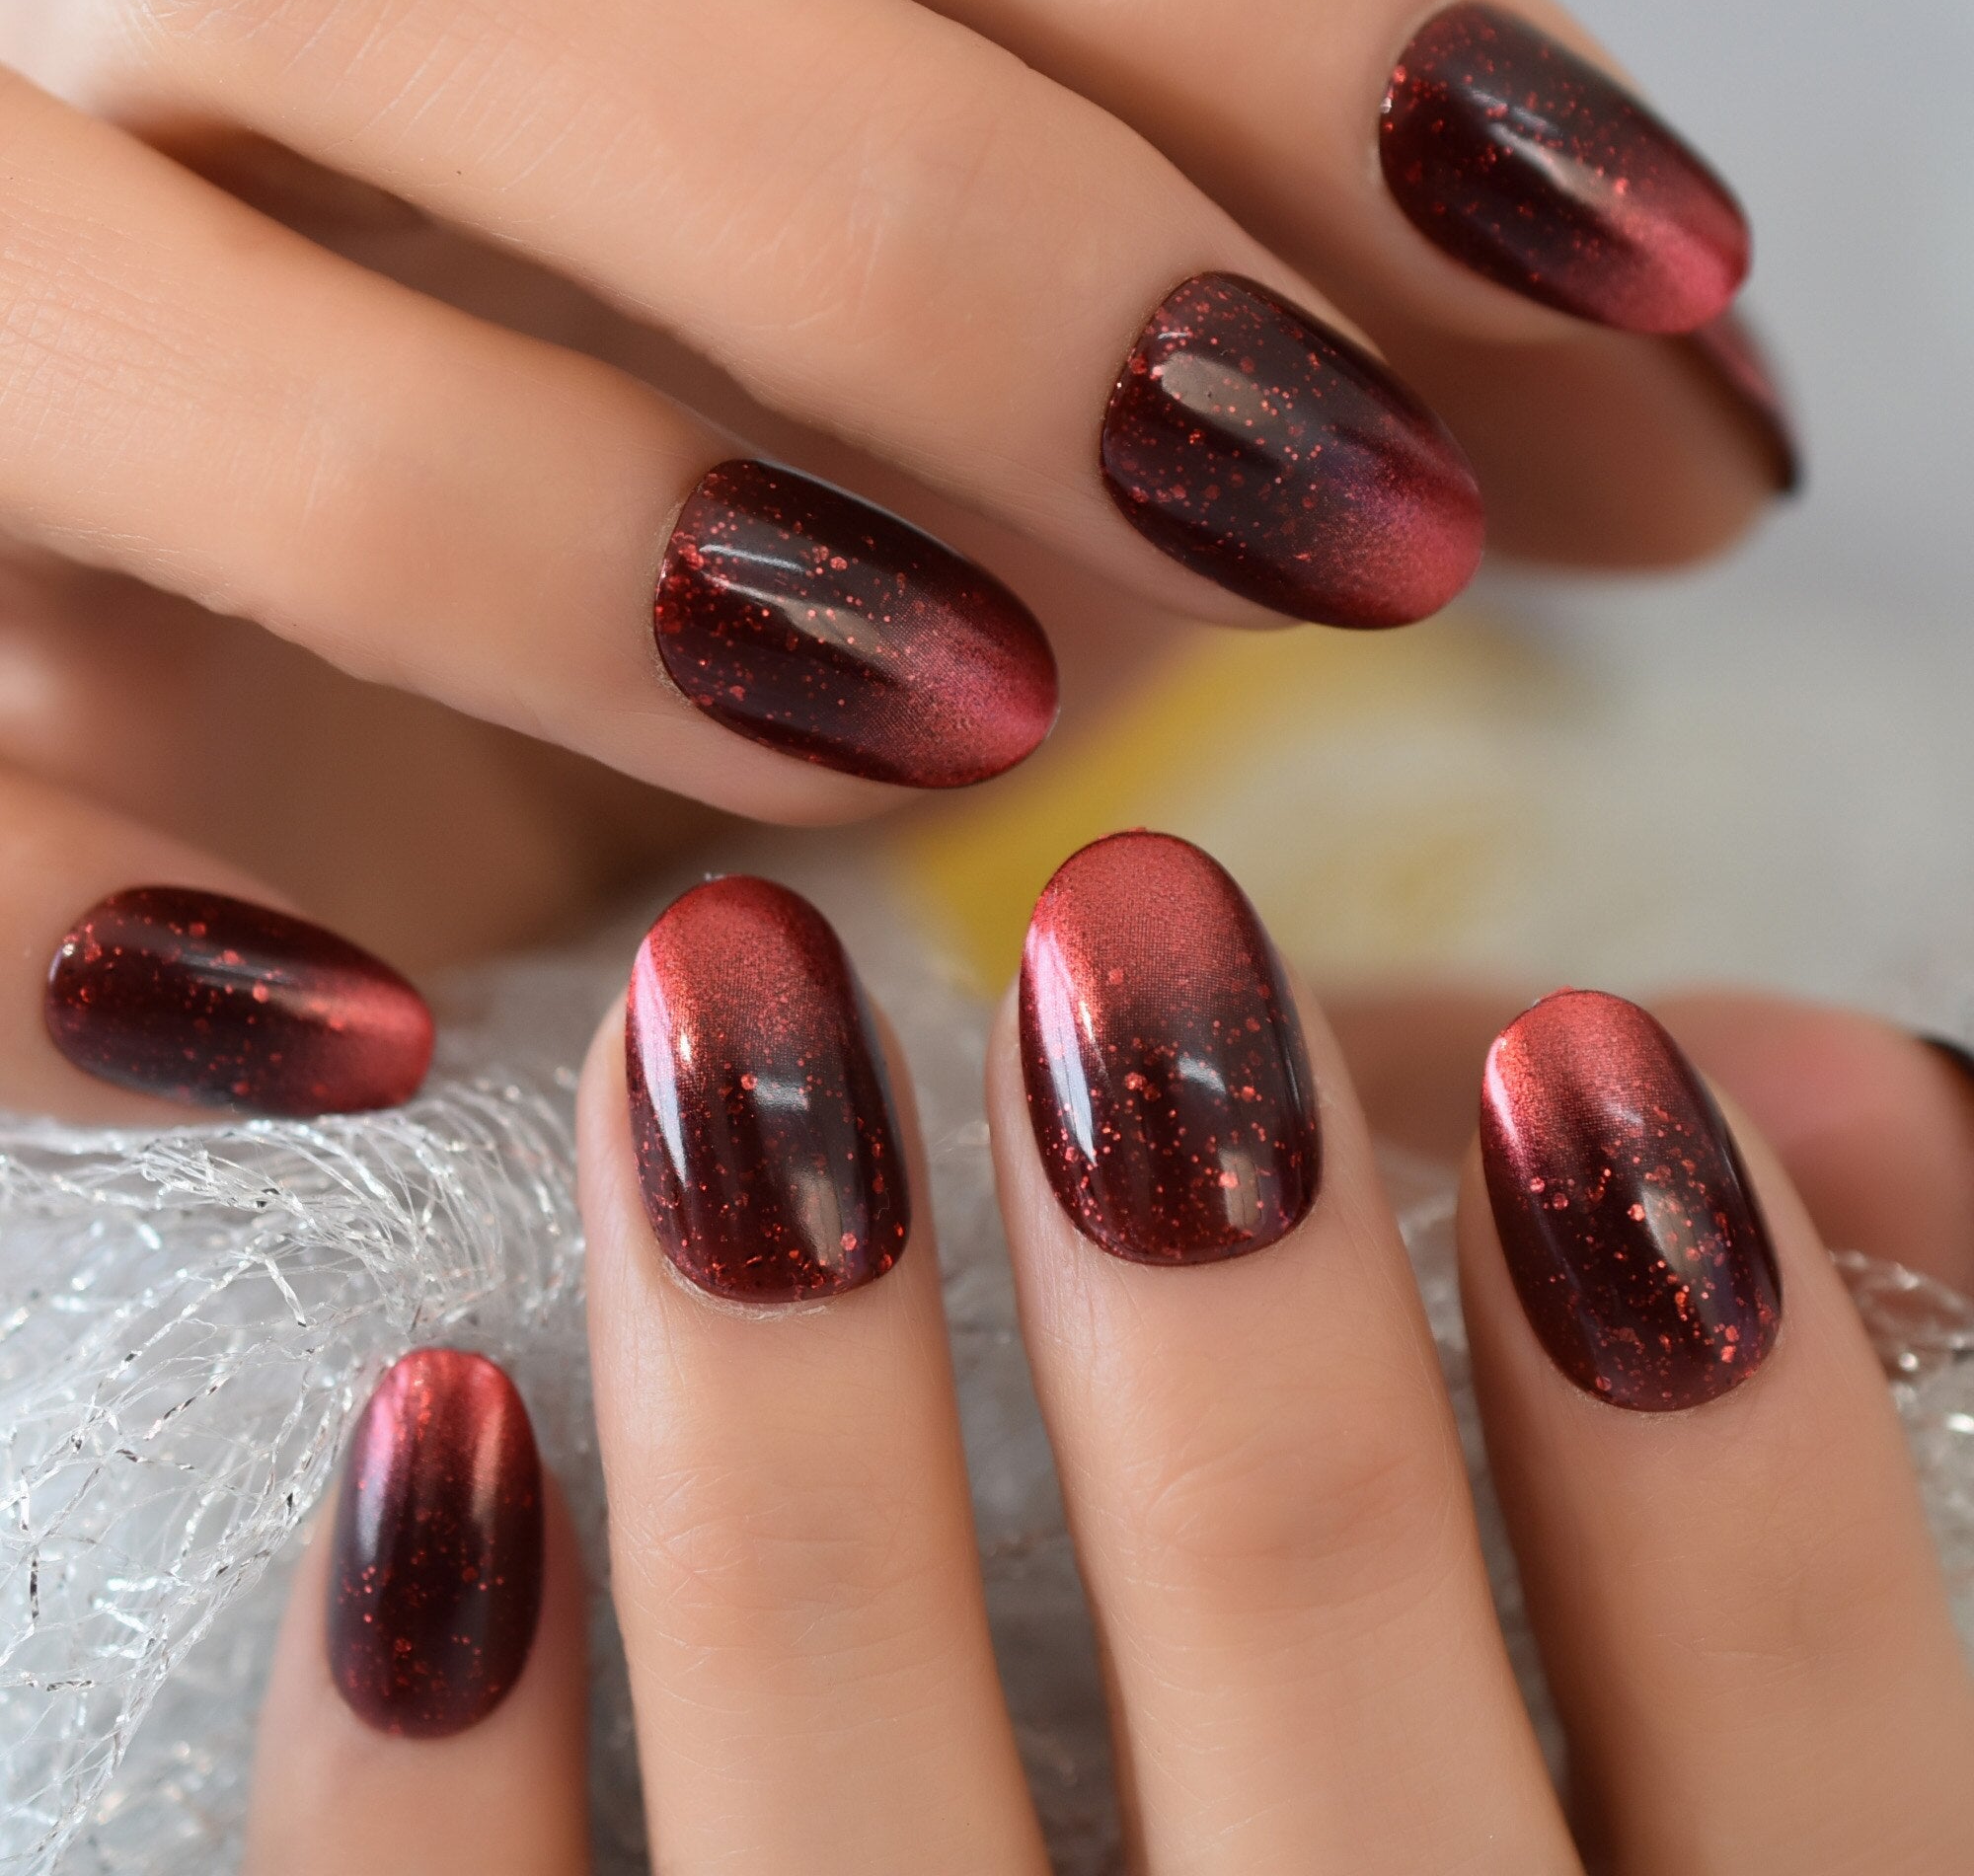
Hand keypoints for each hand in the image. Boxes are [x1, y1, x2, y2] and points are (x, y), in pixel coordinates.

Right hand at [0, 0, 1791, 1121]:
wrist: (323, 676)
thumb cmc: (724, 494)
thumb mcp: (1036, 398)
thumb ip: (1321, 349)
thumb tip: (1693, 445)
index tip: (1612, 267)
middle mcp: (208, 47)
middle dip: (945, 233)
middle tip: (1337, 527)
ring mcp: (4, 350)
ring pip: (130, 305)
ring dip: (535, 522)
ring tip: (953, 726)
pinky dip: (75, 911)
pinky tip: (375, 1030)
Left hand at [239, 839, 1971, 1873]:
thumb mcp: (1770, 1834)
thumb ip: (1770, 1513)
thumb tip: (1846, 1101)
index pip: (1827, 1744)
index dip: (1722, 1404)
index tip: (1587, 1045)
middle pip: (1302, 1671)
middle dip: (1217, 1275)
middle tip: (1120, 909)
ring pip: (841, 1813)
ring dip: (784, 1393)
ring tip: (720, 1006)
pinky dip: (426, 1758)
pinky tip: (438, 1433)